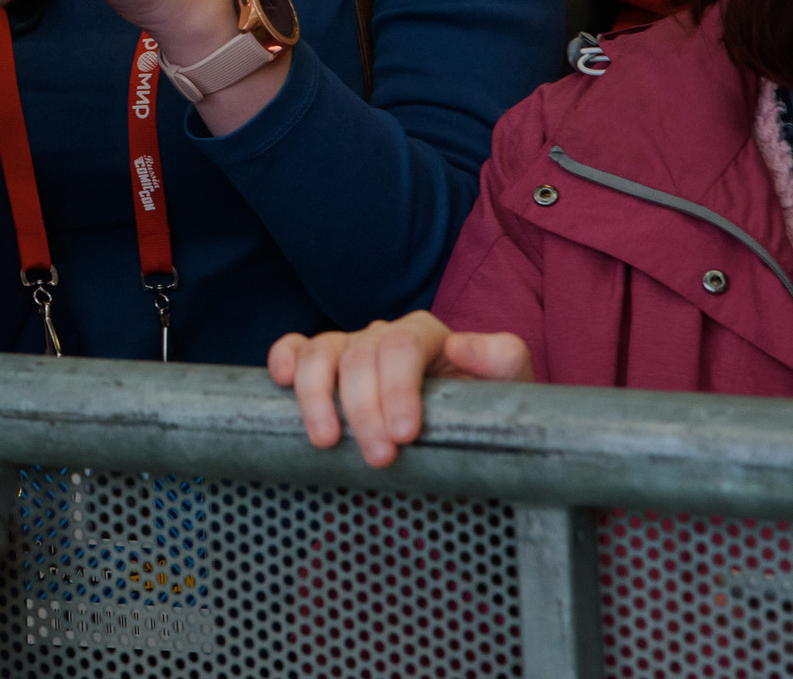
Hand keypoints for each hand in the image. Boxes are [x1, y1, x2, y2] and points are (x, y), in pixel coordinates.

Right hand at [267, 313, 532, 466]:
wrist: (465, 435)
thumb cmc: (486, 412)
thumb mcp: (511, 385)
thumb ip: (501, 359)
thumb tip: (459, 345)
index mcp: (425, 335)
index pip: (402, 347)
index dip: (398, 389)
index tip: (405, 435)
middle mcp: (382, 335)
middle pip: (359, 357)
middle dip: (363, 409)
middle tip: (379, 458)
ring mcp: (349, 348)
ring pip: (319, 353)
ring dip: (317, 396)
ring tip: (325, 441)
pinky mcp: (324, 365)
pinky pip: (294, 348)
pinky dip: (283, 359)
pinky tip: (281, 381)